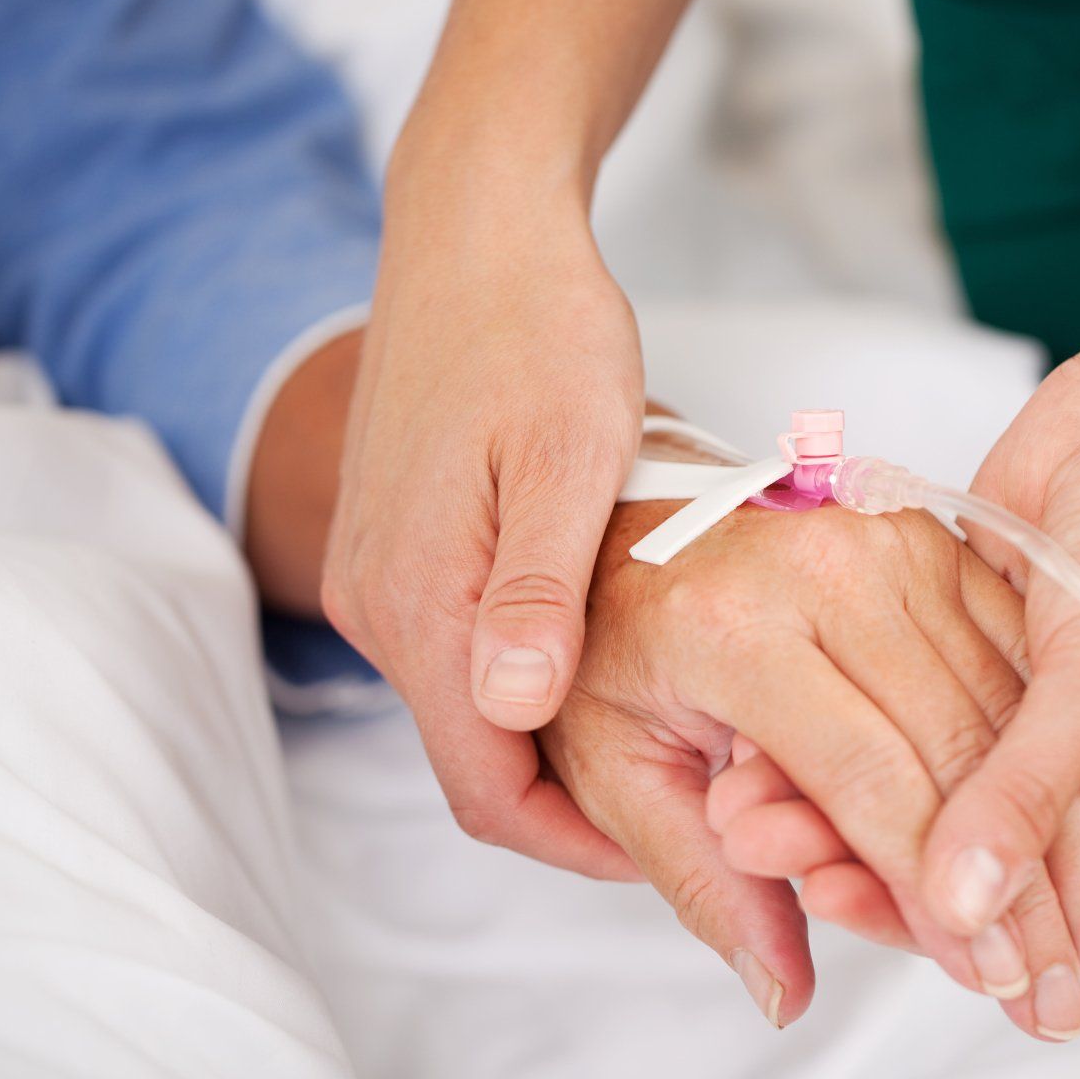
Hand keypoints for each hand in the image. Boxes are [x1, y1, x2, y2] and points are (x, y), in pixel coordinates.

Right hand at [318, 171, 644, 879]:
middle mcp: (377, 605)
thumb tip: (512, 709)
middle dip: (584, 798)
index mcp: (419, 599)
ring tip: (677, 729)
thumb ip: (538, 588)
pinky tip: (616, 654)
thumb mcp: (568, 452)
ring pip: (474, 708)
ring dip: (564, 738)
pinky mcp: (398, 545)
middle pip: (478, 760)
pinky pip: (464, 649)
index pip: (488, 789)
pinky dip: (537, 678)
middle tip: (702, 794)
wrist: (473, 228)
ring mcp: (379, 575)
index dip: (586, 843)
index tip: (684, 850)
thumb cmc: (537, 325)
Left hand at [536, 498, 1079, 1037]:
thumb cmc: (608, 643)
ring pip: (999, 703)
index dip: (932, 892)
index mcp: (732, 628)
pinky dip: (1043, 744)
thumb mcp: (615, 771)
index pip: (867, 781)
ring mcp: (883, 541)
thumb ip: (704, 885)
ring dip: (1053, 825)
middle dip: (1016, 882)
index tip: (981, 973)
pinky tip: (1078, 829)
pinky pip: (1007, 649)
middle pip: (954, 745)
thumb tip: (781, 991)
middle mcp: (822, 569)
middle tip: (1051, 982)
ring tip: (1079, 931)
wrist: (617, 521)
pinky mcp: (923, 534)